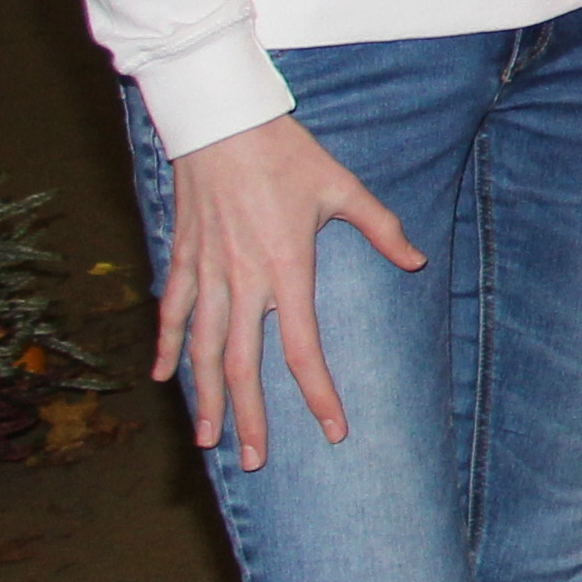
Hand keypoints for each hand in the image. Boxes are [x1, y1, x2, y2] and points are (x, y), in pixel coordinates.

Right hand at [157, 115, 421, 465]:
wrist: (220, 121)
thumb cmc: (285, 153)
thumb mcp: (342, 187)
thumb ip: (382, 228)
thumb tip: (417, 262)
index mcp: (286, 270)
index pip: (303, 349)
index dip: (318, 394)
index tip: (331, 430)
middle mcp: (242, 281)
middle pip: (243, 365)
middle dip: (249, 417)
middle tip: (252, 460)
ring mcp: (206, 272)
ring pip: (202, 349)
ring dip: (205, 396)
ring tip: (205, 438)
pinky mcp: (182, 257)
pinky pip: (171, 311)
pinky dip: (167, 346)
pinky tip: (164, 378)